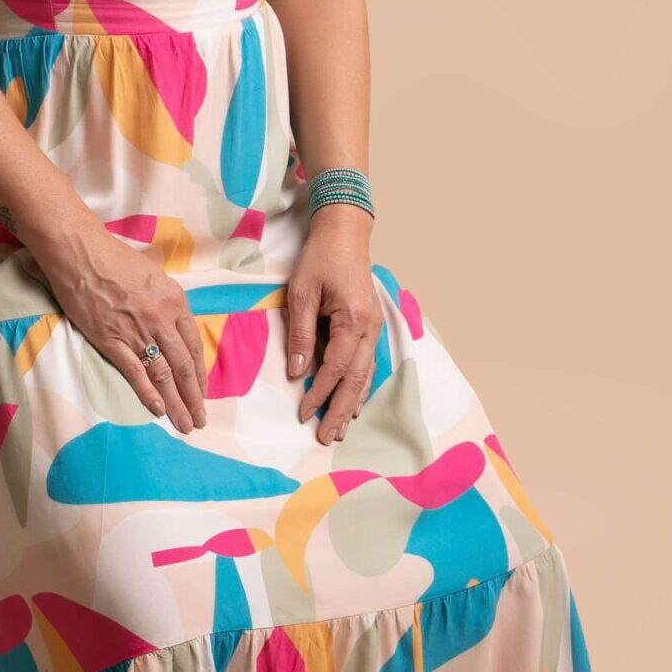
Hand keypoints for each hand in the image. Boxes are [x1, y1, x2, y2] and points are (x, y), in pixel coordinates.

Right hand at [41, 222, 209, 433]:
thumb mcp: (154, 274)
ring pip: (163, 375)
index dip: (199, 374)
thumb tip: (171, 319)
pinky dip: (148, 394)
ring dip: (177, 403)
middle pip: (183, 366)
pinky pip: (135, 372)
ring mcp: (137, 333)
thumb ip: (166, 300)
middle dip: (194, 397)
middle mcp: (161, 320)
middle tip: (200, 420)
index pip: (193, 346)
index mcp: (175, 302)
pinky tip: (158, 411)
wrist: (81, 254)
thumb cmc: (115, 259)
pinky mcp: (111, 341)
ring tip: (185, 425)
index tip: (201, 393)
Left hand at [286, 207, 380, 443]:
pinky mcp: (370, 327)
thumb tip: (297, 371)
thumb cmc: (321, 259)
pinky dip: (359, 387)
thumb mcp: (302, 292)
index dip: (319, 392)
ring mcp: (374, 328)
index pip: (336, 367)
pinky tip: (353, 404)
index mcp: (354, 320)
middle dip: (340, 410)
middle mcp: (370, 329)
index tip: (303, 412)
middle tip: (326, 437)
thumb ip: (301, 333)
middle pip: (356, 380)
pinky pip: (367, 364)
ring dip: (352, 404)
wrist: (346, 233)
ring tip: (338, 430)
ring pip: (365, 376)